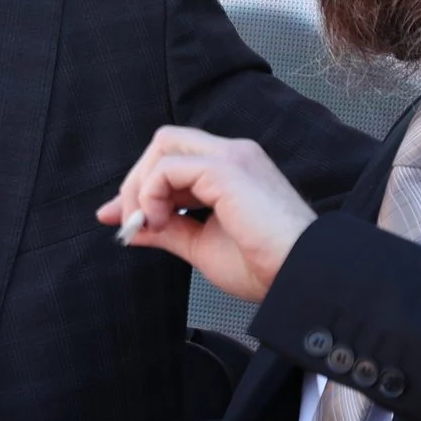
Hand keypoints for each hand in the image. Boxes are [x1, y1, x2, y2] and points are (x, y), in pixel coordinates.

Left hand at [97, 126, 316, 302]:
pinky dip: (151, 192)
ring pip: (164, 146)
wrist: (300, 277)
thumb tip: (131, 227)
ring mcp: (231, 157)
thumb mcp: (201, 246)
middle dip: (136, 181)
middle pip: (165, 143)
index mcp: (231, 171)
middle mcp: (232, 154)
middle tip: (126, 221)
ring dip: (141, 185)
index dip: (141, 185)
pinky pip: (169, 166)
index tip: (120, 219)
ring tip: (145, 224)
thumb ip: (167, 230)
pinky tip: (157, 221)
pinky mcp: (226, 169)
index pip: (175, 159)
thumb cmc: (265, 266)